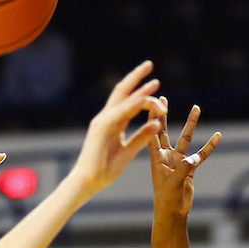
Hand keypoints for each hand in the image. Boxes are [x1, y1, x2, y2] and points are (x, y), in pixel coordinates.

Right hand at [70, 61, 163, 199]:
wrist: (88, 183)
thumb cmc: (104, 171)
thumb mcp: (128, 151)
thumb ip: (142, 137)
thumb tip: (157, 123)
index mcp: (112, 123)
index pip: (128, 101)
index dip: (143, 94)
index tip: (160, 96)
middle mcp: (106, 118)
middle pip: (122, 91)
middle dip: (136, 77)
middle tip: (149, 64)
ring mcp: (103, 121)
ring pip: (124, 99)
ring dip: (140, 90)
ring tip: (155, 81)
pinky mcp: (102, 127)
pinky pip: (121, 111)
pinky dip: (134, 104)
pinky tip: (146, 98)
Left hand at [149, 100, 220, 217]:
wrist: (173, 213)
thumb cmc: (167, 200)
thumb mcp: (173, 184)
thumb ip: (183, 169)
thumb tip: (194, 158)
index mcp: (157, 159)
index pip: (153, 135)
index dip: (152, 120)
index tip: (152, 103)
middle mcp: (166, 157)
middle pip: (165, 131)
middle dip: (164, 116)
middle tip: (163, 99)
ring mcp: (178, 161)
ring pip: (185, 138)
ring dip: (191, 124)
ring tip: (196, 108)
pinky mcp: (189, 168)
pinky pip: (201, 154)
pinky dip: (209, 146)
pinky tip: (218, 135)